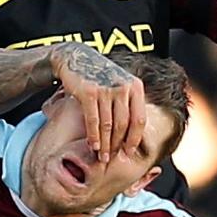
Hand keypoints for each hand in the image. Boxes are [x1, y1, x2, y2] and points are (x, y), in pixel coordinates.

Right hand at [49, 43, 146, 162]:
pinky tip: (93, 145)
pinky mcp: (89, 92)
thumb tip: (133, 136)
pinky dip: (93, 136)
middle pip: (123, 125)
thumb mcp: (120, 85)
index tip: (129, 152)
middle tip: (112, 158)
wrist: (77, 58)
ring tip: (102, 157)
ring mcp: (106, 89)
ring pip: (108, 125)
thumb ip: (128, 105)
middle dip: (117, 145)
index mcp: (135, 87)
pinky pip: (93, 120)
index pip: (139, 119)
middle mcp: (123, 87)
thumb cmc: (100, 77)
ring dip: (105, 145)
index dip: (135, 138)